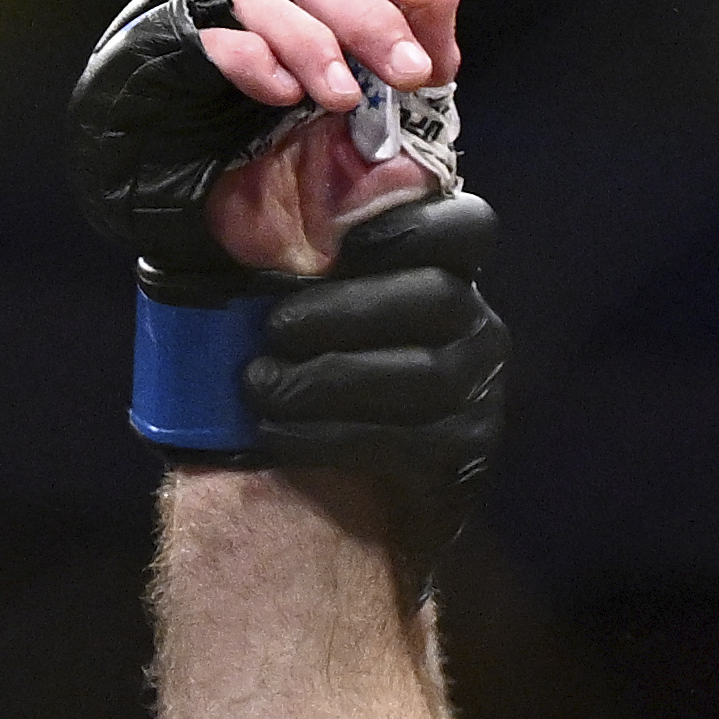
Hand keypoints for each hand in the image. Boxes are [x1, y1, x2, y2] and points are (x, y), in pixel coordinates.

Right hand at [70, 0, 467, 296]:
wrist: (262, 236)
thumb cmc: (330, 171)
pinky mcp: (180, 56)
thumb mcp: (399, 125)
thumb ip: (426, 55)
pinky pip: (215, 38)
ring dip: (312, 46)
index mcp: (327, 2)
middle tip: (405, 73)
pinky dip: (254, 60)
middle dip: (367, 19)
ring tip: (342, 100)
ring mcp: (223, 22)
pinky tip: (282, 94)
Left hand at [236, 192, 506, 523]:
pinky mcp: (468, 456)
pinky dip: (329, 437)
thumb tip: (236, 218)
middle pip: (436, 297)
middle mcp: (479, 327)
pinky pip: (404, 442)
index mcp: (449, 274)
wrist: (361, 500)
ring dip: (329, 379)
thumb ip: (302, 266)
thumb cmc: (321, 378)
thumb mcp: (318, 310)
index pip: (466, 227)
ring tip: (261, 386)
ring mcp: (482, 392)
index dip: (412, 224)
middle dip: (345, 311)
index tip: (339, 243)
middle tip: (274, 329)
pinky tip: (276, 433)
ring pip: (423, 374)